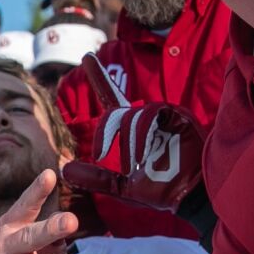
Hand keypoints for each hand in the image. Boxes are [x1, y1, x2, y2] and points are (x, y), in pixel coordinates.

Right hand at [0, 171, 87, 253]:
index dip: (36, 192)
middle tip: (72, 221)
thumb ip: (52, 231)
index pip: (24, 208)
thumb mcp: (45, 245)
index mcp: (9, 229)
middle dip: (53, 228)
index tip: (50, 175)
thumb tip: (64, 219)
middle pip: (32, 236)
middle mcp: (0, 249)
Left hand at [59, 54, 204, 210]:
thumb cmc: (160, 190)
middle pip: (118, 112)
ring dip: (128, 143)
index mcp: (133, 128)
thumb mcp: (122, 185)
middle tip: (106, 156)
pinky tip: (143, 156)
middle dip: (108, 132)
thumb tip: (64, 170)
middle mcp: (147, 117)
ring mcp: (163, 114)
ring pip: (133, 115)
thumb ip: (95, 178)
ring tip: (134, 165)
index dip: (98, 77)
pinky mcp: (177, 115)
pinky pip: (151, 116)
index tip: (85, 56)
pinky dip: (141, 137)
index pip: (111, 98)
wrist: (189, 196)